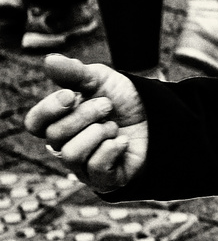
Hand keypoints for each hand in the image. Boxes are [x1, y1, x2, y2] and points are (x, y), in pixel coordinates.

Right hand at [24, 55, 148, 192]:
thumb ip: (74, 72)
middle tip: (108, 106)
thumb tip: (48, 60)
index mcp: (60, 121)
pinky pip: (96, 169)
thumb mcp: (100, 79)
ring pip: (71, 155)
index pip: (35, 123)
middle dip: (86, 115)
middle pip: (56, 136)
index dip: (49, 109)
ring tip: (115, 125)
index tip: (71, 95)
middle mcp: (66, 146)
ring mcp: (84, 166)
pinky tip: (122, 141)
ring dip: (99, 133)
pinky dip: (111, 150)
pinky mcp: (104, 179)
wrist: (159, 114)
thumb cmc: (123, 99)